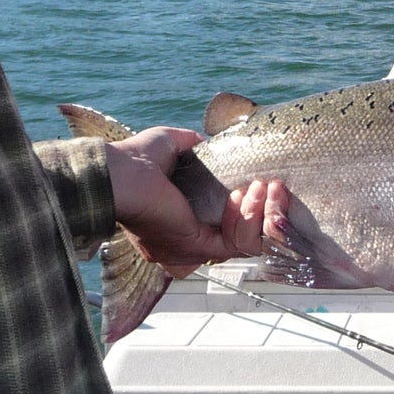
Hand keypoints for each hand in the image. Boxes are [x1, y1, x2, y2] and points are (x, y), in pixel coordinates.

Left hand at [105, 127, 271, 276]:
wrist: (120, 173)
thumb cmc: (135, 159)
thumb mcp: (173, 146)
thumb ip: (195, 147)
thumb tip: (212, 143)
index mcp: (179, 224)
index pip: (228, 225)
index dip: (252, 207)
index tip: (265, 183)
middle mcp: (187, 243)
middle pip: (245, 238)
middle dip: (265, 211)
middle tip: (273, 185)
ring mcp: (194, 250)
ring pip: (248, 244)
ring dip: (261, 213)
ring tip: (264, 185)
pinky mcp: (199, 247)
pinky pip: (239, 244)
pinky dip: (251, 218)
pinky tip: (250, 192)